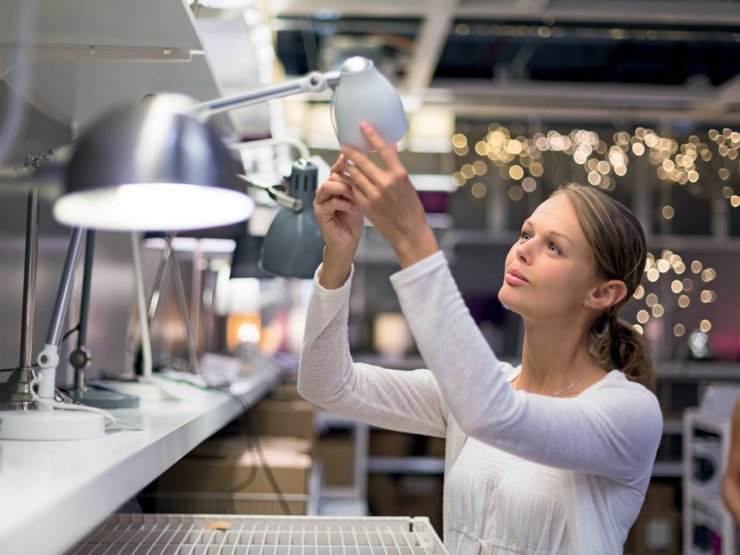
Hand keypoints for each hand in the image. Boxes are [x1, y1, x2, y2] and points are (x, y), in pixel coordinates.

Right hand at [314, 155, 364, 287]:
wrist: (348, 242)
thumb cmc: (353, 223)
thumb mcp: (359, 200)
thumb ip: (358, 186)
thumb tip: (365, 169)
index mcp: (334, 187)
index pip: (336, 170)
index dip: (342, 163)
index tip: (351, 159)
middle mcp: (325, 192)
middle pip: (332, 176)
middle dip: (347, 180)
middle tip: (359, 186)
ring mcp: (320, 202)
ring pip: (328, 186)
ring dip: (344, 190)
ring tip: (355, 197)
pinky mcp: (319, 213)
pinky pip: (330, 202)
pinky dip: (343, 204)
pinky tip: (353, 209)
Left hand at [341, 122, 438, 267]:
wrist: (408, 232)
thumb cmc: (411, 208)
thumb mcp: (407, 184)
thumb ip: (396, 167)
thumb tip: (391, 149)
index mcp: (399, 175)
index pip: (382, 150)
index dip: (371, 136)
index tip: (362, 125)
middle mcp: (385, 184)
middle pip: (362, 162)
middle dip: (351, 152)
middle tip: (345, 146)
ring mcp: (373, 195)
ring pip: (355, 175)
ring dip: (350, 167)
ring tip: (347, 163)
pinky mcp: (365, 206)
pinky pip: (353, 189)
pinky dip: (351, 183)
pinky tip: (351, 180)